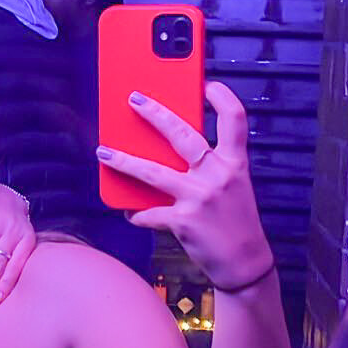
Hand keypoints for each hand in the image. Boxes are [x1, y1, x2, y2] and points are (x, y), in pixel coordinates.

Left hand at [98, 82, 272, 287]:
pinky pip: (150, 213)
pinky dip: (137, 213)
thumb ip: (209, 166)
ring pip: (154, 173)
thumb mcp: (233, 185)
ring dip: (124, 162)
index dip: (223, 99)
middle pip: (184, 136)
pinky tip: (129, 211)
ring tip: (103, 153)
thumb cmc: (235, 221)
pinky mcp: (184, 221)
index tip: (208, 84)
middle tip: (134, 99)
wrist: (245, 263)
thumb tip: (168, 148)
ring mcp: (200, 197)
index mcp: (235, 163)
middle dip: (156, 114)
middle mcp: (218, 176)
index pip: (235, 121)